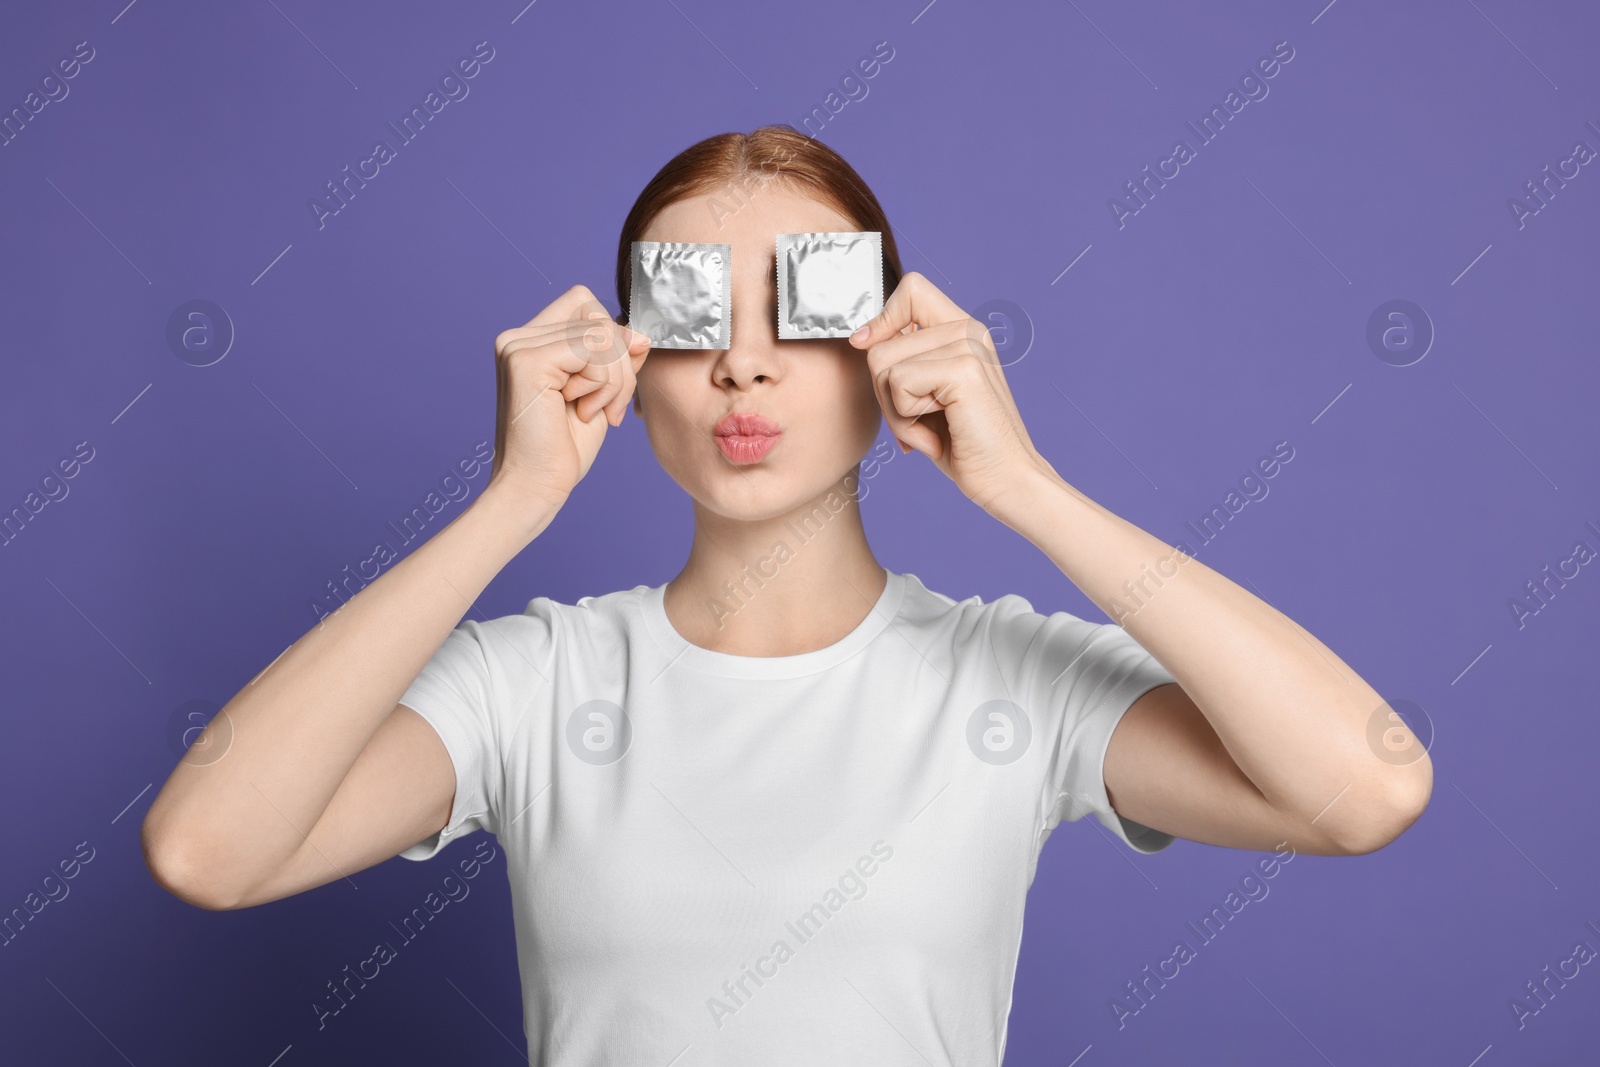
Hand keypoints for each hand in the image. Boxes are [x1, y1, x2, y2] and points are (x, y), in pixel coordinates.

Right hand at [486, 284, 650, 511]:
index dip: (612, 338)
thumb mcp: (602, 393)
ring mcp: (518, 346)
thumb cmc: (564, 448)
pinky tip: (581, 411)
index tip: (612, 385)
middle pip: (598, 316)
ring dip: (614, 380)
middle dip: (619, 364)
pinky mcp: (527, 361)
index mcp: (531, 341)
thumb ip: (617, 358)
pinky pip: (594, 351)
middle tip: (607, 407)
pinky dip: (602, 385)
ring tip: (592, 412)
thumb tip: (639, 332)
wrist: (536, 488)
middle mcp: (518, 337)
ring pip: (602, 334)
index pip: (585, 303)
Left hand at [848, 272, 1049, 512]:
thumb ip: (904, 361)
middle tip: (917, 421)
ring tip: (929, 429)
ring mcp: (968, 345)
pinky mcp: (964, 369)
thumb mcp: (926, 395)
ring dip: (894, 412)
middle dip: (883, 392)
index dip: (883, 318)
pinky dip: (906, 421)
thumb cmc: (963, 444)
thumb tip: (861, 339)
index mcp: (963, 329)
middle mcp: (969, 329)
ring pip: (883, 364)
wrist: (1005, 480)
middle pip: (881, 340)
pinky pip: (897, 384)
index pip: (911, 288)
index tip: (869, 347)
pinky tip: (936, 437)